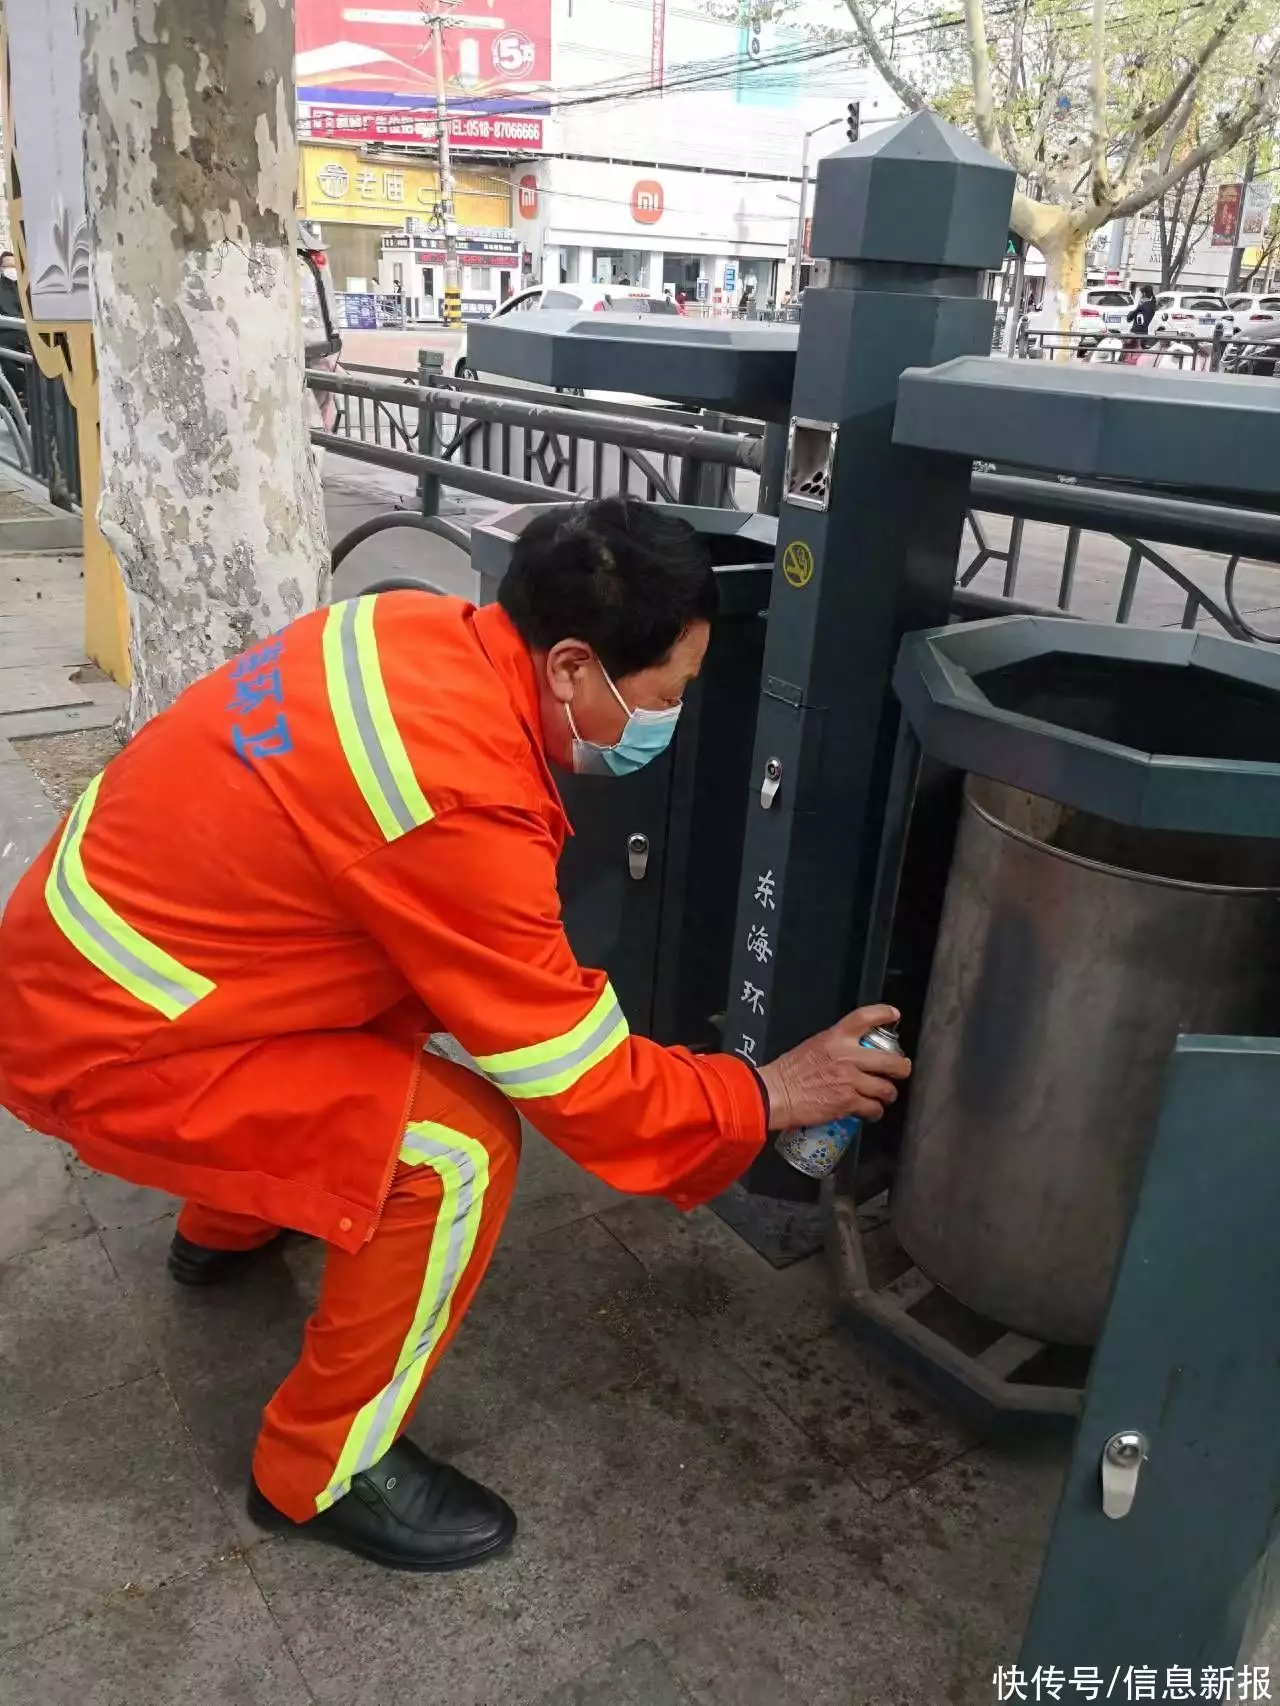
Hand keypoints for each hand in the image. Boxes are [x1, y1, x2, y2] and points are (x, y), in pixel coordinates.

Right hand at [756, 1005, 910, 1131]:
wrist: (775, 1094)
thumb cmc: (789, 1072)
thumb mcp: (813, 1046)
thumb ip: (836, 1046)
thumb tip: (852, 1052)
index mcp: (836, 1038)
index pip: (865, 1018)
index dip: (884, 1014)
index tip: (894, 1014)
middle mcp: (848, 1056)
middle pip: (890, 1060)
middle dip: (901, 1068)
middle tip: (901, 1070)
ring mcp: (850, 1081)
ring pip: (886, 1089)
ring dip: (887, 1094)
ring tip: (882, 1096)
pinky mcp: (848, 1103)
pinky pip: (873, 1108)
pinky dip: (874, 1112)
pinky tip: (870, 1111)